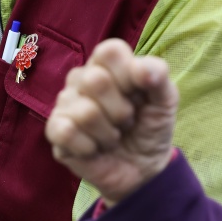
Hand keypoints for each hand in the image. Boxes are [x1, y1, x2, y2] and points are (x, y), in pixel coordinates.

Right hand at [47, 39, 178, 206]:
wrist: (143, 169)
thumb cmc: (150, 127)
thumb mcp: (166, 101)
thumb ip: (159, 76)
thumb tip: (142, 68)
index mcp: (106, 64)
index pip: (109, 51)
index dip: (129, 76)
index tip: (139, 95)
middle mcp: (81, 79)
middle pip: (96, 81)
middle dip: (121, 111)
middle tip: (125, 121)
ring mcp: (65, 104)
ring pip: (86, 112)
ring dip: (109, 134)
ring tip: (112, 137)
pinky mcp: (55, 132)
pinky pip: (66, 132)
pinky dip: (89, 148)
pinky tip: (94, 149)